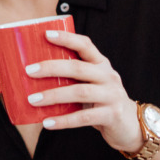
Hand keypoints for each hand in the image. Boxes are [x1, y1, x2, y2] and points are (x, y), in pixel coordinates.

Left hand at [24, 29, 144, 154]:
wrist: (129, 124)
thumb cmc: (101, 100)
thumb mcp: (91, 84)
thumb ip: (71, 78)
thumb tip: (31, 78)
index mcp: (101, 64)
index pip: (85, 45)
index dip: (67, 38)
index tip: (46, 35)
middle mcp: (108, 76)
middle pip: (78, 68)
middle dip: (52, 68)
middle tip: (29, 71)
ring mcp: (112, 95)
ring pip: (80, 92)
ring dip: (53, 95)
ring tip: (32, 100)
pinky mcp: (111, 115)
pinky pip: (84, 117)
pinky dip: (64, 120)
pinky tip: (47, 122)